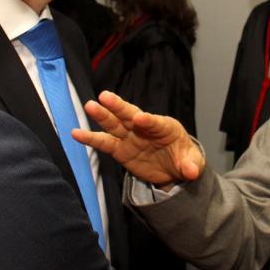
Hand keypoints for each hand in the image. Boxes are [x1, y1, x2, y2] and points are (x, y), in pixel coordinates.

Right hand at [73, 91, 204, 187]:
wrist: (174, 169)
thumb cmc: (184, 159)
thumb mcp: (193, 162)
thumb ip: (192, 165)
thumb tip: (192, 172)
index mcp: (165, 127)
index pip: (155, 122)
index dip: (147, 120)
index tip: (139, 118)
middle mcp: (144, 127)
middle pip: (130, 115)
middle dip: (118, 107)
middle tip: (105, 97)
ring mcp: (130, 137)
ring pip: (114, 124)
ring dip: (102, 116)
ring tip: (90, 106)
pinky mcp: (120, 149)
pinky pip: (104, 143)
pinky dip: (90, 139)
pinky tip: (76, 133)